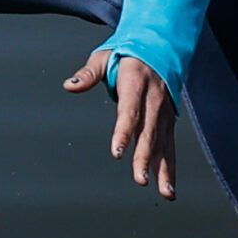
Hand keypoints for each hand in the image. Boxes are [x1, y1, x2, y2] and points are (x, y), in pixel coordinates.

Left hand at [63, 47, 175, 199]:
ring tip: (165, 193)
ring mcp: (164, 110)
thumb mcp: (104, 57)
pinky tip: (168, 187)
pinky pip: (169, 145)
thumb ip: (87, 74)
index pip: (129, 111)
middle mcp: (154, 98)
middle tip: (139, 180)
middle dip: (144, 157)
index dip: (123, 132)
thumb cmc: (125, 53)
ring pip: (163, 142)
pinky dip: (169, 166)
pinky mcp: (169, 120)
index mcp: (135, 81)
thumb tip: (68, 86)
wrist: (160, 45)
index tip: (116, 152)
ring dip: (164, 169)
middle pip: (148, 131)